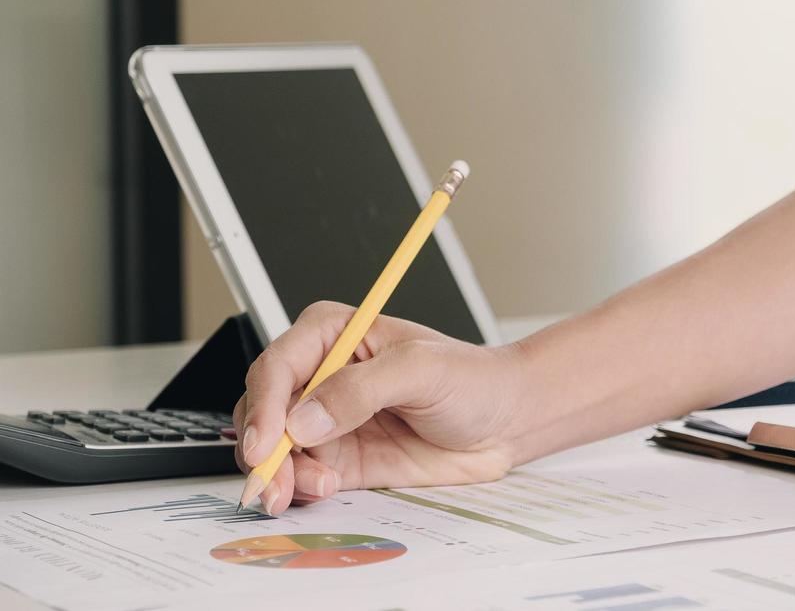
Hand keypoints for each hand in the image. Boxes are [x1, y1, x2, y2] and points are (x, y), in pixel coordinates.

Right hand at [233, 301, 524, 515]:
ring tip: (314, 486)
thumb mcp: (422, 369)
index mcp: (332, 334)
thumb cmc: (472, 379)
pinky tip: (323, 488)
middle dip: (263, 449)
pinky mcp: (339, 458)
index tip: (267, 441)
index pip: (278, 366)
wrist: (505, 422)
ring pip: (275, 449)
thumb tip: (306, 419)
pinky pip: (300, 475)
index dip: (265, 405)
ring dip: (281, 474)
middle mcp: (321, 376)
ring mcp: (327, 420)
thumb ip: (362, 389)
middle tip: (274, 482)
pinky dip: (300, 487)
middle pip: (264, 411)